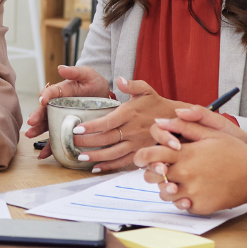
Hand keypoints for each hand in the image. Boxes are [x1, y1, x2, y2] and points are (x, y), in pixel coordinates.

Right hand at [24, 65, 110, 158]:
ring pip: (46, 125)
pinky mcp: (65, 129)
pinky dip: (49, 147)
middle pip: (44, 111)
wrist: (105, 97)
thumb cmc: (94, 84)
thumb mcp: (87, 75)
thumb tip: (61, 68)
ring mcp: (60, 118)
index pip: (51, 92)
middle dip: (37, 117)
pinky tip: (43, 155)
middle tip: (32, 122)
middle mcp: (57, 105)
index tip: (42, 100)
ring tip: (31, 135)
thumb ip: (75, 72)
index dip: (46, 95)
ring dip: (38, 131)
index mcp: (61, 91)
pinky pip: (56, 139)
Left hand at [70, 77, 187, 171]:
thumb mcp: (146, 89)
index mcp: (130, 113)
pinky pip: (123, 162)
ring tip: (80, 157)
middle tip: (72, 143)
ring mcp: (137, 143)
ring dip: (96, 156)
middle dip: (88, 142)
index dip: (92, 126)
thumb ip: (132, 84)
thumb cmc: (155, 103)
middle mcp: (133, 130)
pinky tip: (96, 168)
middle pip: (107, 138)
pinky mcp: (140, 152)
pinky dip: (109, 166)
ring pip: (113, 153)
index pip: (108, 122)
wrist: (174, 119)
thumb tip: (119, 79)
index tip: (77, 129)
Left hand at [132, 106, 246, 214]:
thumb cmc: (235, 153)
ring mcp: (191, 192)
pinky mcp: (199, 206)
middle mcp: (184, 174)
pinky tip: (192, 192)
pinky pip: (180, 205)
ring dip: (167, 188)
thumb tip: (161, 120)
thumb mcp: (211, 133)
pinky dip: (183, 200)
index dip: (142, 157)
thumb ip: (184, 126)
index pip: (149, 156)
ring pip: (164, 194)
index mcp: (184, 155)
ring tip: (178, 182)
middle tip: (163, 170)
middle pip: (151, 177)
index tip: (143, 158)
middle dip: (153, 173)